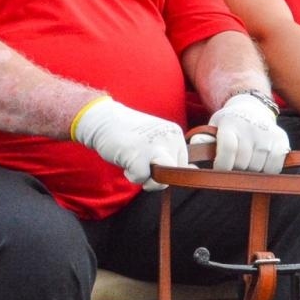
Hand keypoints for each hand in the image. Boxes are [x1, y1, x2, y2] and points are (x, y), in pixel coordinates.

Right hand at [72, 97, 188, 190]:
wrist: (103, 120)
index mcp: (174, 134)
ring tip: (134, 161)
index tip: (152, 159)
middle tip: (142, 162)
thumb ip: (172, 156)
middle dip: (157, 177)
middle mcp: (168, 138)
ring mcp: (154, 147)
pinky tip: (124, 158)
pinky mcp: (139, 156)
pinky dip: (130, 174)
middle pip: (174, 175)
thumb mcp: (155, 140)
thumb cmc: (129, 134)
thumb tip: (196, 172)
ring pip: (161, 180)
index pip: (183, 165)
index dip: (167, 170)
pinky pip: (140, 179)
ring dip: (146, 178)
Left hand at [207, 93, 287, 173]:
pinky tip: (261, 162)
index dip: (222, 165)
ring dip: (251, 170)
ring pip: (258, 168)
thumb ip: (204, 137)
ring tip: (247, 159)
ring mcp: (268, 134)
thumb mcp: (213, 126)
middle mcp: (250, 127)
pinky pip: (274, 167)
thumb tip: (196, 144)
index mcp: (230, 124)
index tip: (220, 168)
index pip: (228, 148)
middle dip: (236, 168)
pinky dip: (267, 170)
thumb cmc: (229, 124)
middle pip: (242, 162)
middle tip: (234, 162)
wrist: (252, 109)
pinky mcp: (282, 140)